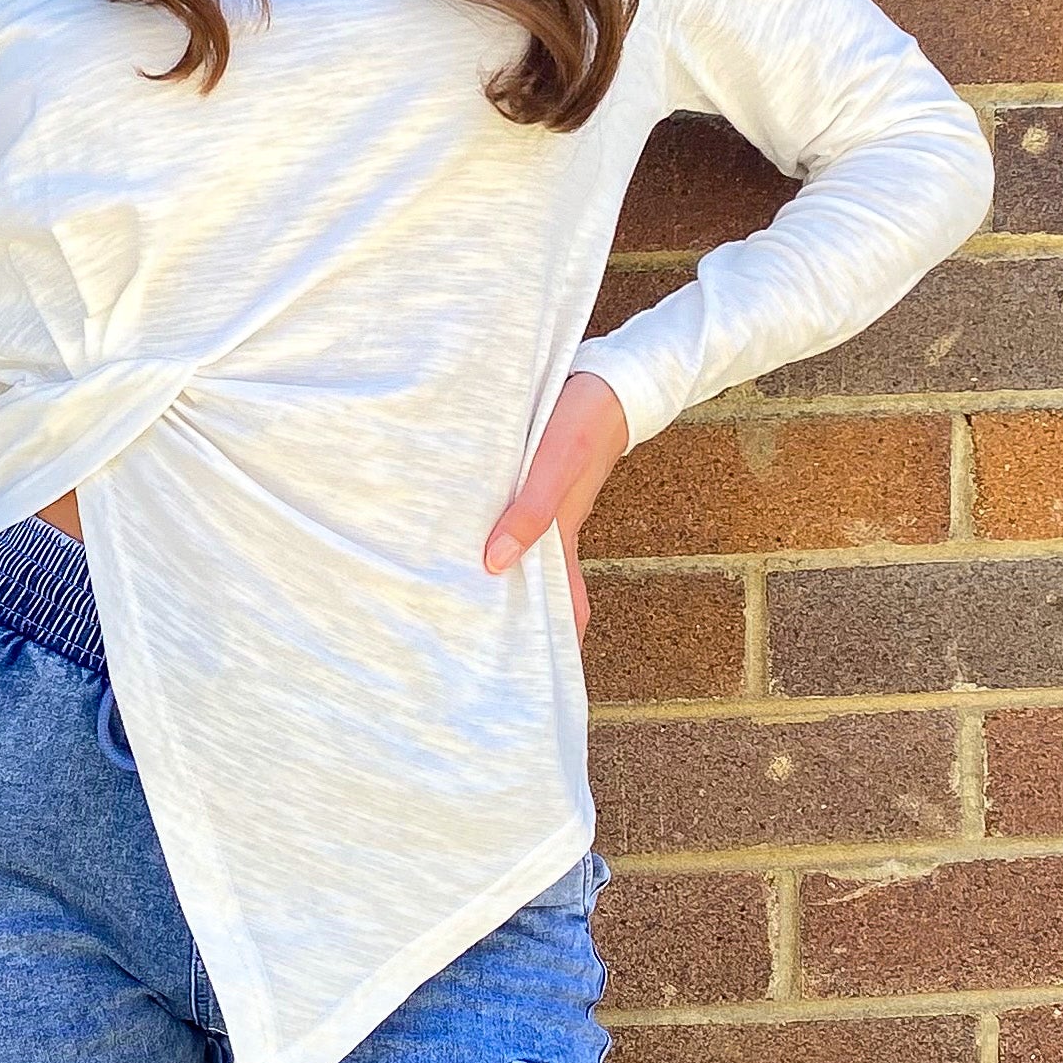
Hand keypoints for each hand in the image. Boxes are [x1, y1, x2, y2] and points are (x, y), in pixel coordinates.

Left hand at [482, 368, 630, 645]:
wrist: (604, 381)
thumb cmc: (582, 424)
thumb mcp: (554, 470)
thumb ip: (530, 514)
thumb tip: (495, 564)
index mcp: (562, 539)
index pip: (567, 611)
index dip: (555, 647)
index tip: (531, 681)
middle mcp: (553, 532)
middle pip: (537, 592)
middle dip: (515, 622)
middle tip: (475, 653)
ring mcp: (544, 510)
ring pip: (521, 559)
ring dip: (498, 581)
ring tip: (458, 603)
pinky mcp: (533, 485)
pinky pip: (513, 524)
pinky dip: (495, 540)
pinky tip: (465, 539)